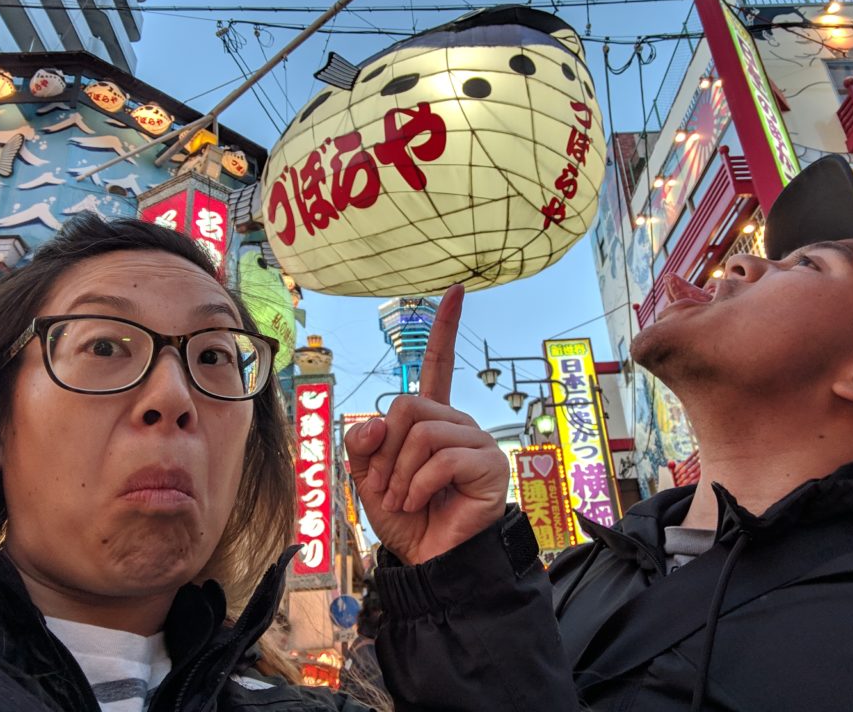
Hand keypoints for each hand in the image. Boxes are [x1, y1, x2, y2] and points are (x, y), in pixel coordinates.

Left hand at [345, 284, 509, 564]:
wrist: (430, 562)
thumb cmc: (407, 518)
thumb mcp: (368, 477)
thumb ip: (363, 443)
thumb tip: (375, 421)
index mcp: (431, 419)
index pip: (438, 365)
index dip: (444, 328)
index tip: (456, 290)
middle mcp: (457, 422)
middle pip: (408, 404)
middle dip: (385, 451)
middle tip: (386, 487)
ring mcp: (476, 440)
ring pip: (422, 431)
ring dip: (399, 473)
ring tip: (403, 499)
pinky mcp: (489, 463)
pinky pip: (441, 457)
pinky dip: (417, 485)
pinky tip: (420, 502)